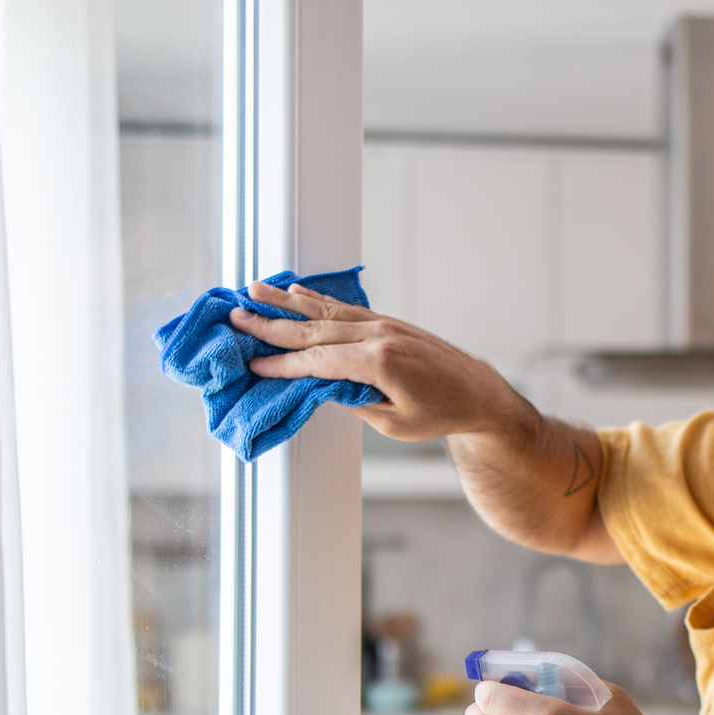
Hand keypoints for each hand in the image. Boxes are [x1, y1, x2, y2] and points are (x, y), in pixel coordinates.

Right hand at [229, 282, 520, 441]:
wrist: (478, 393)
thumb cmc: (440, 413)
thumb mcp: (393, 423)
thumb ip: (353, 400)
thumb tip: (317, 386)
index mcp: (379, 362)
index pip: (317, 362)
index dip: (281, 364)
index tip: (252, 363)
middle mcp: (378, 336)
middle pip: (313, 330)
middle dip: (271, 324)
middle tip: (235, 317)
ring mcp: (383, 324)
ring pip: (324, 312)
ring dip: (285, 303)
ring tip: (253, 291)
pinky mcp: (387, 322)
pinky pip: (344, 309)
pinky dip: (317, 300)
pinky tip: (296, 292)